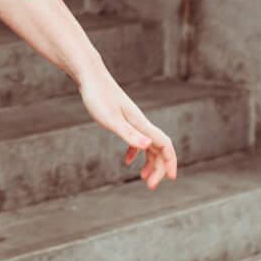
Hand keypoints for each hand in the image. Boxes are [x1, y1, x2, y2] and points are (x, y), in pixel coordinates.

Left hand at [77, 57, 177, 189]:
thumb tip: (148, 147)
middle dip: (159, 167)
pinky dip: (135, 151)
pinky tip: (127, 160)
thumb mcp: (111, 119)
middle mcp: (141, 122)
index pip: (164, 145)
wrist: (90, 75)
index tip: (170, 179)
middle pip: (159, 147)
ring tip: (144, 178)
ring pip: (149, 144)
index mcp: (141, 124)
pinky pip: (136, 138)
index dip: (170, 162)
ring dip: (150, 162)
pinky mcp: (122, 117)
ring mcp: (132, 120)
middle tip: (150, 186)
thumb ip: (130, 134)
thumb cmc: (98, 96)